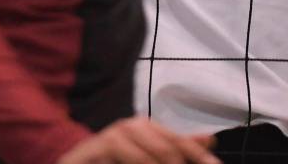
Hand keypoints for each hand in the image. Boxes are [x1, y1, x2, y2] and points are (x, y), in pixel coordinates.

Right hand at [58, 117, 219, 163]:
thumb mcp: (147, 153)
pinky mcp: (102, 145)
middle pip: (167, 150)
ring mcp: (116, 135)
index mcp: (147, 127)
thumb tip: (210, 139)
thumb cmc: (116, 158)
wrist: (76, 162)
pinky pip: (129, 156)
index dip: (198, 155)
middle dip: (180, 163)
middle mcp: (133, 126)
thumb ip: (176, 146)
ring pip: (149, 156)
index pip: (179, 141)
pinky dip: (141, 163)